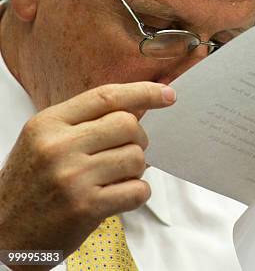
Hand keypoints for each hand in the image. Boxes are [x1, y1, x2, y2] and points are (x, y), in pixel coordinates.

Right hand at [0, 82, 175, 267]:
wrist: (4, 233)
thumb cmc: (31, 184)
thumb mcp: (46, 141)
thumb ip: (87, 121)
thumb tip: (139, 106)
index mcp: (48, 124)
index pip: (107, 97)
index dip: (143, 92)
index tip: (168, 94)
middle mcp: (58, 147)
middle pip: (128, 125)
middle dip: (138, 139)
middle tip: (127, 152)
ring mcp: (72, 178)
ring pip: (137, 158)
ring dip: (137, 169)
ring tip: (117, 178)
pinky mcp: (86, 207)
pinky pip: (138, 190)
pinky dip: (137, 193)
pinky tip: (119, 196)